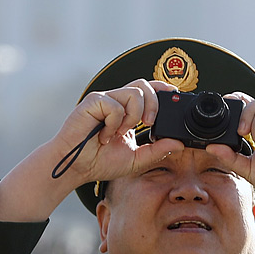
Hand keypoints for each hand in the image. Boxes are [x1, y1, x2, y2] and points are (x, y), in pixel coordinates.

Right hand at [50, 78, 184, 190]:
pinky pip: (115, 105)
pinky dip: (114, 123)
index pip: (147, 90)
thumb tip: (178, 144)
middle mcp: (116, 102)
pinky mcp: (93, 102)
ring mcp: (104, 100)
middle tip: (149, 124)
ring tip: (120, 133)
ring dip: (133, 116)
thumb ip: (157, 151)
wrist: (76, 168)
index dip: (162, 89)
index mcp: (126, 112)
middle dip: (153, 104)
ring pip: (133, 93)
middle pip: (143, 86)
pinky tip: (104, 136)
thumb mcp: (136, 159)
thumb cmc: (99, 162)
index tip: (174, 94)